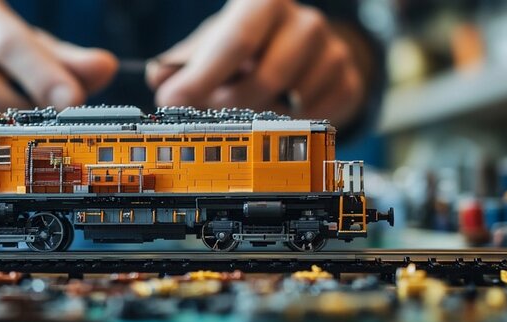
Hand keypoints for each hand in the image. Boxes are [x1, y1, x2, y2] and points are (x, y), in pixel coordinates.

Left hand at [147, 0, 363, 125]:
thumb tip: (158, 77)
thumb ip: (182, 61)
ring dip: (260, 116)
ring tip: (249, 104)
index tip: (172, 100)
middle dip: (230, 105)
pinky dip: (289, 124)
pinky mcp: (348, 81)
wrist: (302, 50)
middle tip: (212, 109)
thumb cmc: (247, 46)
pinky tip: (279, 109)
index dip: (202, 77)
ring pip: (289, 104)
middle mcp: (305, 21)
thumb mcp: (211, 44)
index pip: (236, 42)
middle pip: (264, 80)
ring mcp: (332, 51)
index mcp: (265, 3)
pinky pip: (314, 118)